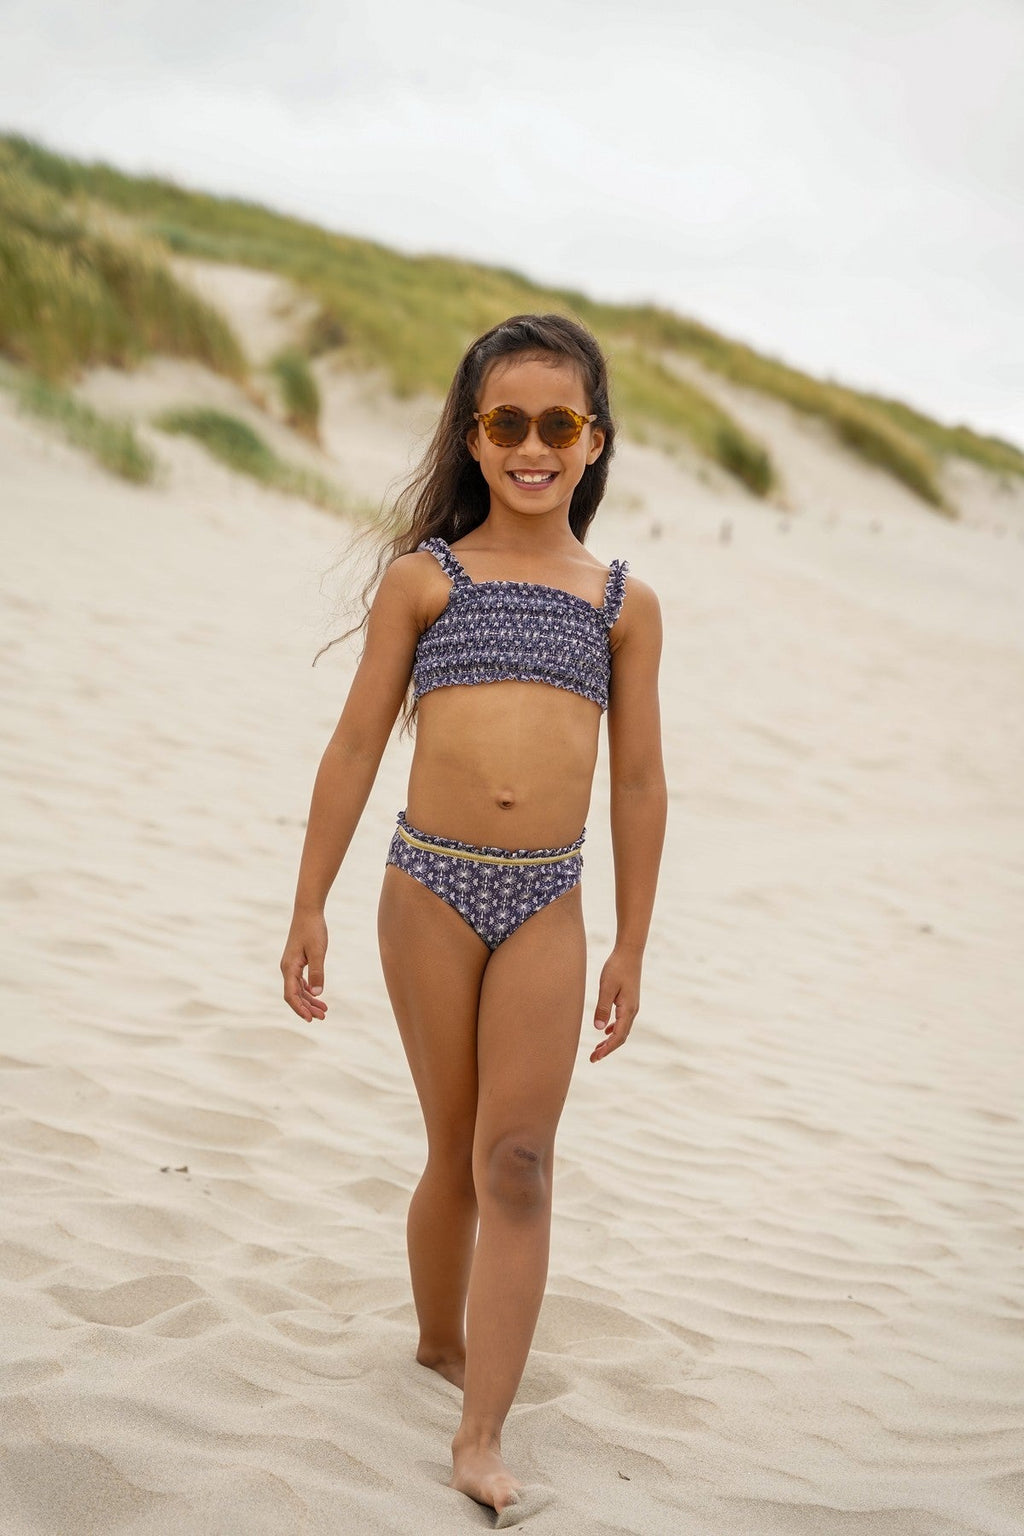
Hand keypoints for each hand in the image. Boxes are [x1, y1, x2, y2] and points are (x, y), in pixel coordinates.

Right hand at [280, 910, 328, 1022]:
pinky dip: (309, 990)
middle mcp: (287, 968)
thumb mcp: (318, 952)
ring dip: (309, 1000)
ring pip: (298, 989)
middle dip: (307, 1008)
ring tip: (324, 1010)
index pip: (291, 995)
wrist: (308, 912)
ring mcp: (291, 965)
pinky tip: (317, 995)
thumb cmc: (313, 930)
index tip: (311, 1019)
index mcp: (289, 967)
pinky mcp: (297, 961)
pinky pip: (300, 981)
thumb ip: (317, 973)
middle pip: (295, 995)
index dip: (300, 1009)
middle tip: (323, 1017)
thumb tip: (317, 994)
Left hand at [591, 948, 640, 1062]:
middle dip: (607, 1049)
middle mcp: (632, 1010)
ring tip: (597, 1049)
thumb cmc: (616, 967)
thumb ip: (603, 1008)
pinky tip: (605, 1031)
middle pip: (621, 1036)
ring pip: (622, 1030)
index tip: (596, 1057)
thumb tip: (599, 1029)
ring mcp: (632, 1006)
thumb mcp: (606, 987)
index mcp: (628, 1009)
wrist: (630, 953)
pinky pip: (622, 1021)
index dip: (607, 1049)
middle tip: (593, 1058)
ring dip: (610, 1041)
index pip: (618, 1036)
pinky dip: (614, 1030)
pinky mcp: (629, 1001)